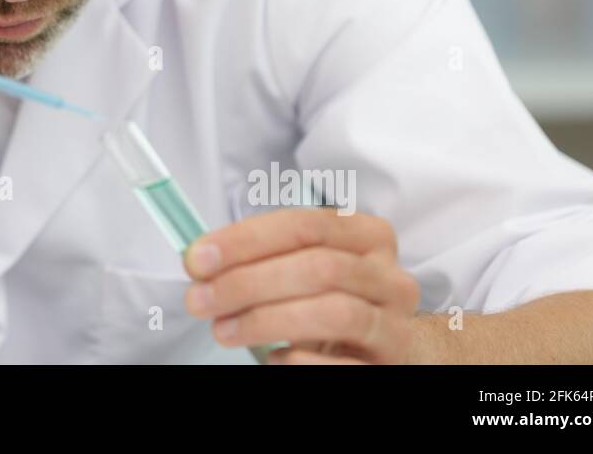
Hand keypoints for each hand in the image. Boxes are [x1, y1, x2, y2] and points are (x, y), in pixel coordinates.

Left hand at [183, 208, 419, 363]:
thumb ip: (260, 257)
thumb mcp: (301, 268)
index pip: (304, 225)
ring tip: (223, 330)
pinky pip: (345, 365)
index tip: (198, 259)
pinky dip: (303, 362)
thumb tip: (199, 260)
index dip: (246, 239)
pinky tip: (272, 359)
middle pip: (317, 267)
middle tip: (200, 300)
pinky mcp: (390, 366)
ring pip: (332, 312)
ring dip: (266, 320)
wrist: (378, 350)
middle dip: (248, 282)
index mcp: (367, 236)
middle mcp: (389, 276)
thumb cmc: (327, 300)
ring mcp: (394, 324)